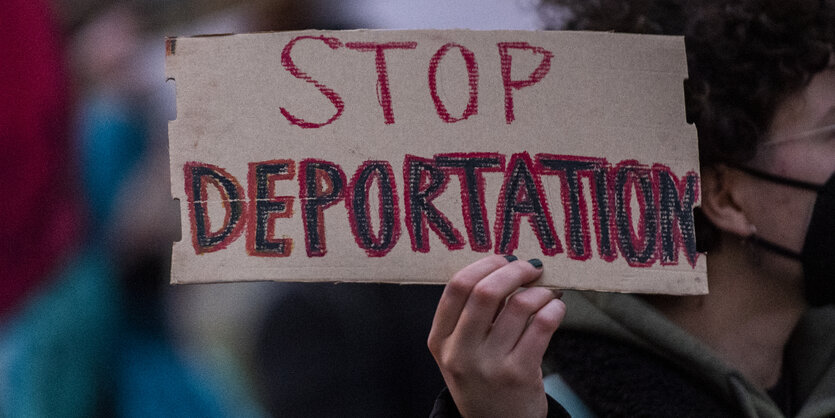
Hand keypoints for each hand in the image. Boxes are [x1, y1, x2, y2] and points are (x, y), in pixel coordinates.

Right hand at [428, 255, 565, 417]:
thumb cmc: (481, 380)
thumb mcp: (459, 350)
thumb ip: (471, 314)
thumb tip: (504, 266)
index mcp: (439, 340)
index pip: (457, 287)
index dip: (484, 265)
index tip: (503, 259)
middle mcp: (460, 352)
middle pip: (486, 291)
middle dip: (514, 270)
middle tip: (531, 267)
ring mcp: (490, 365)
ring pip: (519, 305)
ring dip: (539, 291)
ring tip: (546, 292)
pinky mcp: (519, 374)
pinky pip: (542, 326)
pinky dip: (554, 309)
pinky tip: (555, 308)